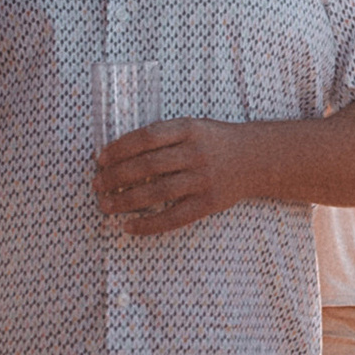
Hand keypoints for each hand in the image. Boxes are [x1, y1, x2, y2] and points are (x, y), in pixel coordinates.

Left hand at [94, 117, 248, 230]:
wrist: (257, 158)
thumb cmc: (216, 142)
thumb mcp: (193, 127)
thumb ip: (163, 137)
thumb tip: (119, 153)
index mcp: (189, 129)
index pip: (146, 137)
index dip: (120, 148)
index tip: (100, 159)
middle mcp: (196, 153)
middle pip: (148, 165)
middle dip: (116, 176)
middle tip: (96, 184)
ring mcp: (203, 179)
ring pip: (157, 192)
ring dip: (126, 201)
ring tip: (105, 205)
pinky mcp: (209, 203)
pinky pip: (174, 217)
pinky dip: (149, 224)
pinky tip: (129, 226)